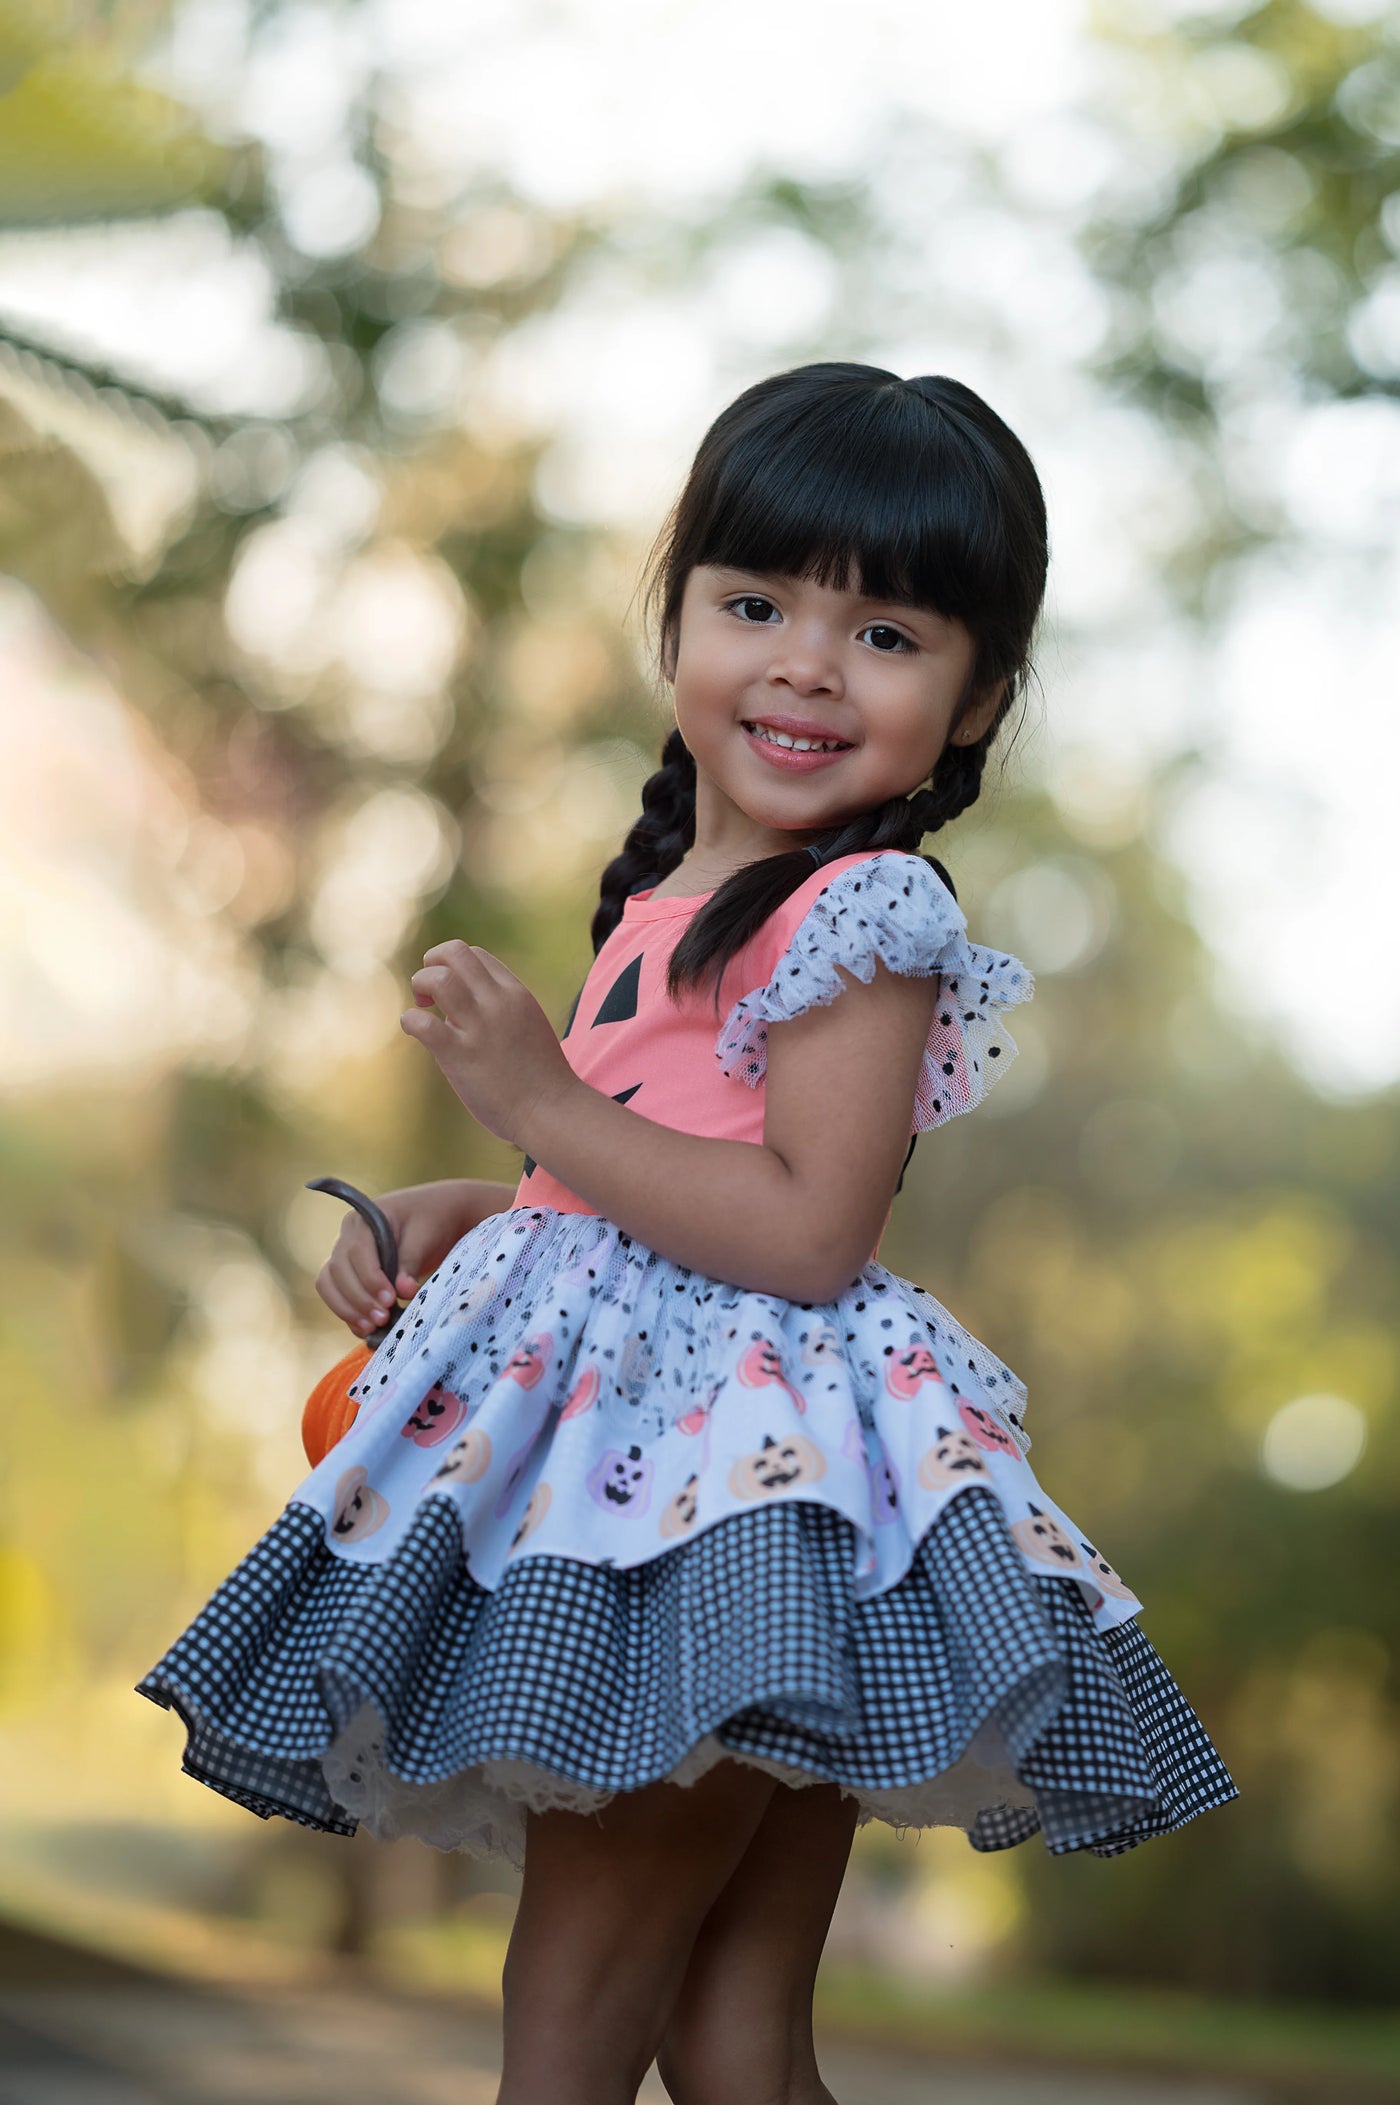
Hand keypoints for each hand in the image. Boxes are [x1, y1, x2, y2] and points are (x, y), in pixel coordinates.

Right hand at [315, 1181, 476, 1338]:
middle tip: (382, 1318)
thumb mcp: (426, 1236)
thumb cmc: (433, 1220)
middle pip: (338, 1271)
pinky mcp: (350, 1274)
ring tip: (372, 1327)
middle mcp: (347, 1236)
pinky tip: (366, 1329)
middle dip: (358, 1299)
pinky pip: (337, 1295)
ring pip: (329, 1284)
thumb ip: (411, 1262)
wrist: (439, 1216)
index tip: (390, 1300)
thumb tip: (403, 1291)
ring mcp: (345, 1255)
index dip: (370, 1280)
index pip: (356, 1253)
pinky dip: (348, 1313)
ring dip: (347, 1309)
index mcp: (364, 1219)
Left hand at [401, 940, 575, 1146]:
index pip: (475, 955)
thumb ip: (501, 1010)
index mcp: (515, 993)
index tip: (450, 995)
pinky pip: (423, 1023)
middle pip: (455, 952)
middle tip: (429, 992)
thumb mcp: (528, 1025)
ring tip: (423, 1006)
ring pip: (439, 978)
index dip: (454, 967)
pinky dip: (410, 1021)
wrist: (550, 1110)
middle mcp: (498, 1002)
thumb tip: (461, 1009)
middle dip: (432, 963)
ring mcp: (479, 1027)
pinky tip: (416, 1031)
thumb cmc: (538, 1076)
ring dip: (421, 985)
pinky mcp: (460, 1055)